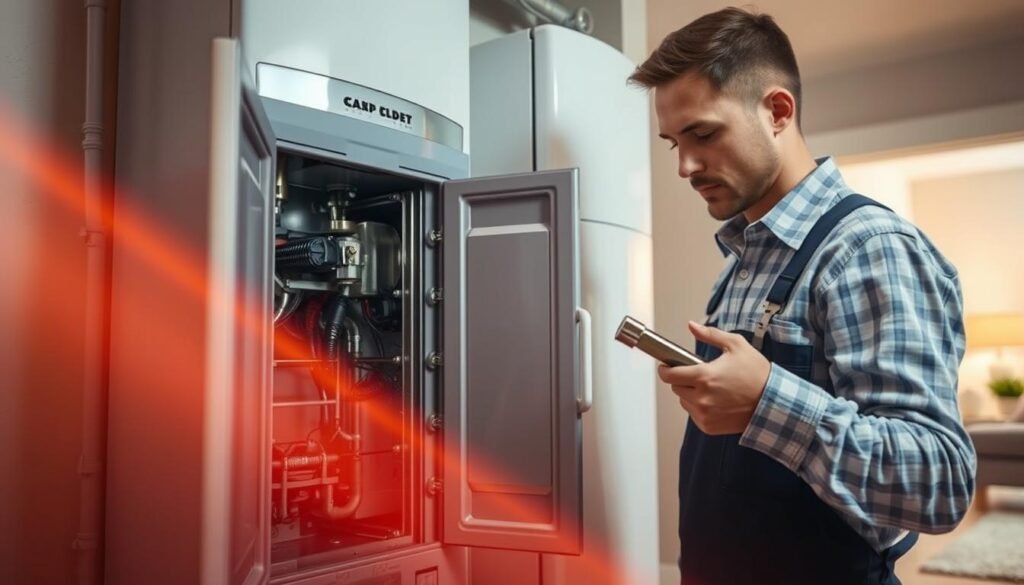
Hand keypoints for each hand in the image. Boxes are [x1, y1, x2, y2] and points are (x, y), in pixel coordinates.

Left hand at [657, 321, 771, 434]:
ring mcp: (704, 414)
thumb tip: (691, 326)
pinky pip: (694, 414)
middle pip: (675, 387)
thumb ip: (710, 334)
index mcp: (704, 376)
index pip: (669, 375)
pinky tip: (715, 401)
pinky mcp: (709, 426)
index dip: (665, 369)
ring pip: (684, 401)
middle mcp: (702, 398)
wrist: (773, 402)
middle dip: (682, 379)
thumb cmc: (757, 374)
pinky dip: (699, 407)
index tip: (666, 366)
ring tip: (711, 388)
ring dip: (690, 394)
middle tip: (699, 374)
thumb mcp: (736, 346)